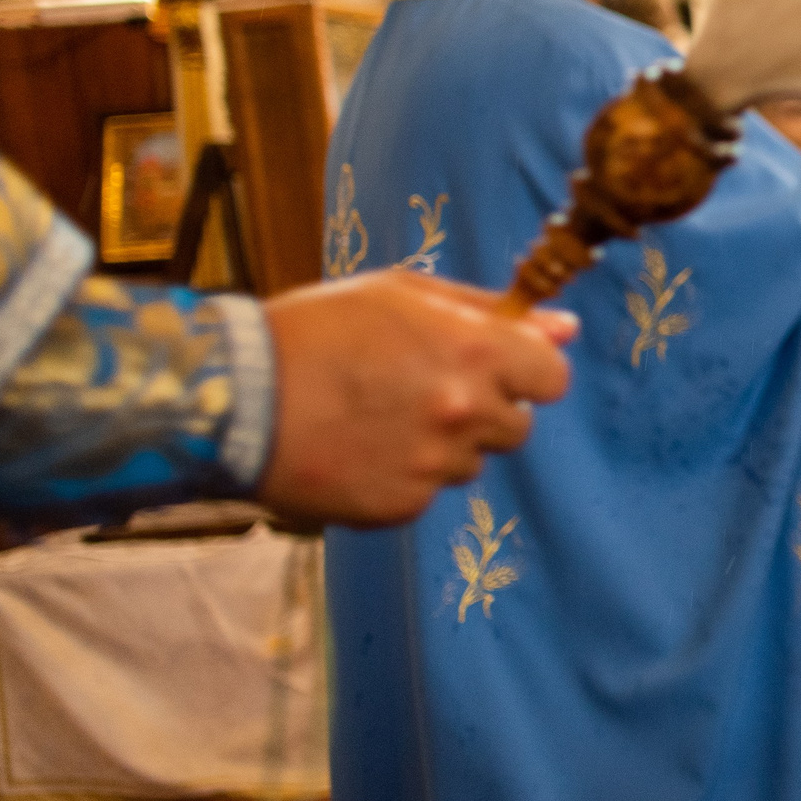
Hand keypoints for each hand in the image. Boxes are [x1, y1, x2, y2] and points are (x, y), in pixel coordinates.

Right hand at [256, 271, 574, 526]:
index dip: (527, 372)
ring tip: (380, 418)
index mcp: (477, 352)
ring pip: (470, 462)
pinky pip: (425, 493)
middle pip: (516, 426)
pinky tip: (360, 449)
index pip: (552, 378)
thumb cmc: (319, 329)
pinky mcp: (400, 506)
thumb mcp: (403, 294)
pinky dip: (403, 476)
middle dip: (484, 410)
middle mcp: (466, 413)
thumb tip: (565, 326)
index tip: (497, 368)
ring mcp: (434, 465)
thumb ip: (489, 310)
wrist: (235, 397)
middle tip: (421, 390)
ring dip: (443, 445)